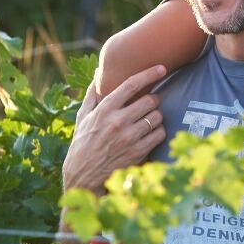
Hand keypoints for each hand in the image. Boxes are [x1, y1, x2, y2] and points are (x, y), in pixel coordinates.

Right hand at [62, 65, 166, 191]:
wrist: (83, 175)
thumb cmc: (83, 143)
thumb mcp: (82, 118)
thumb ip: (91, 95)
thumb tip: (98, 73)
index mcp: (104, 110)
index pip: (131, 85)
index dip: (149, 74)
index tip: (161, 68)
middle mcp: (117, 121)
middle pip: (150, 100)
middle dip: (153, 100)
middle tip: (150, 103)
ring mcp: (129, 137)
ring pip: (157, 117)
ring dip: (156, 116)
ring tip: (148, 120)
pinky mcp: (138, 151)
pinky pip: (160, 134)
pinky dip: (158, 132)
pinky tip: (150, 133)